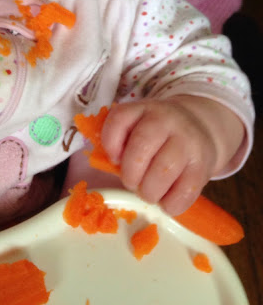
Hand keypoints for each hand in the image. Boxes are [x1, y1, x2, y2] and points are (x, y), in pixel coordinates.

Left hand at [100, 98, 218, 215]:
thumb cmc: (158, 134)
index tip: (114, 159)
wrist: (200, 126)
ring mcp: (187, 141)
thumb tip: (110, 166)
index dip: (110, 143)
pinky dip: (170, 203)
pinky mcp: (203, 165)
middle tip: (131, 183)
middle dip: (130, 174)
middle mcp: (166, 120)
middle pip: (141, 147)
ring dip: (149, 191)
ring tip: (148, 193)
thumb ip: (121, 140)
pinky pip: (185, 191)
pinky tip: (165, 202)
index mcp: (143, 109)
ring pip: (163, 170)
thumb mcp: (138, 125)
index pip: (120, 118)